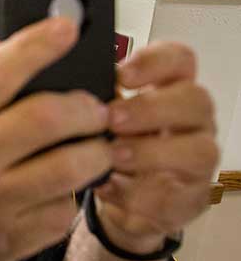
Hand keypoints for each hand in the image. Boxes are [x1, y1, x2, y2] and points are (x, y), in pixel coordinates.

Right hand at [0, 18, 113, 260]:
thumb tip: (42, 70)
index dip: (39, 44)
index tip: (68, 28)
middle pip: (49, 117)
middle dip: (87, 108)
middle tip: (95, 109)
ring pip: (73, 167)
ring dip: (96, 153)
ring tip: (93, 148)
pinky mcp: (9, 243)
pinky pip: (64, 211)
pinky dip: (71, 197)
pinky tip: (60, 191)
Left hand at [93, 43, 217, 251]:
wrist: (126, 200)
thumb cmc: (114, 147)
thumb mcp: (103, 118)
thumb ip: (95, 100)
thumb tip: (63, 88)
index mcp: (170, 90)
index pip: (179, 60)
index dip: (154, 61)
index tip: (121, 74)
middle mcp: (192, 122)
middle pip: (196, 100)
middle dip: (150, 108)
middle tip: (112, 119)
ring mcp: (196, 161)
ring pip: (199, 150)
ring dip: (150, 152)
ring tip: (112, 155)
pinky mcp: (187, 198)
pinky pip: (173, 195)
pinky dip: (137, 193)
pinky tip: (108, 187)